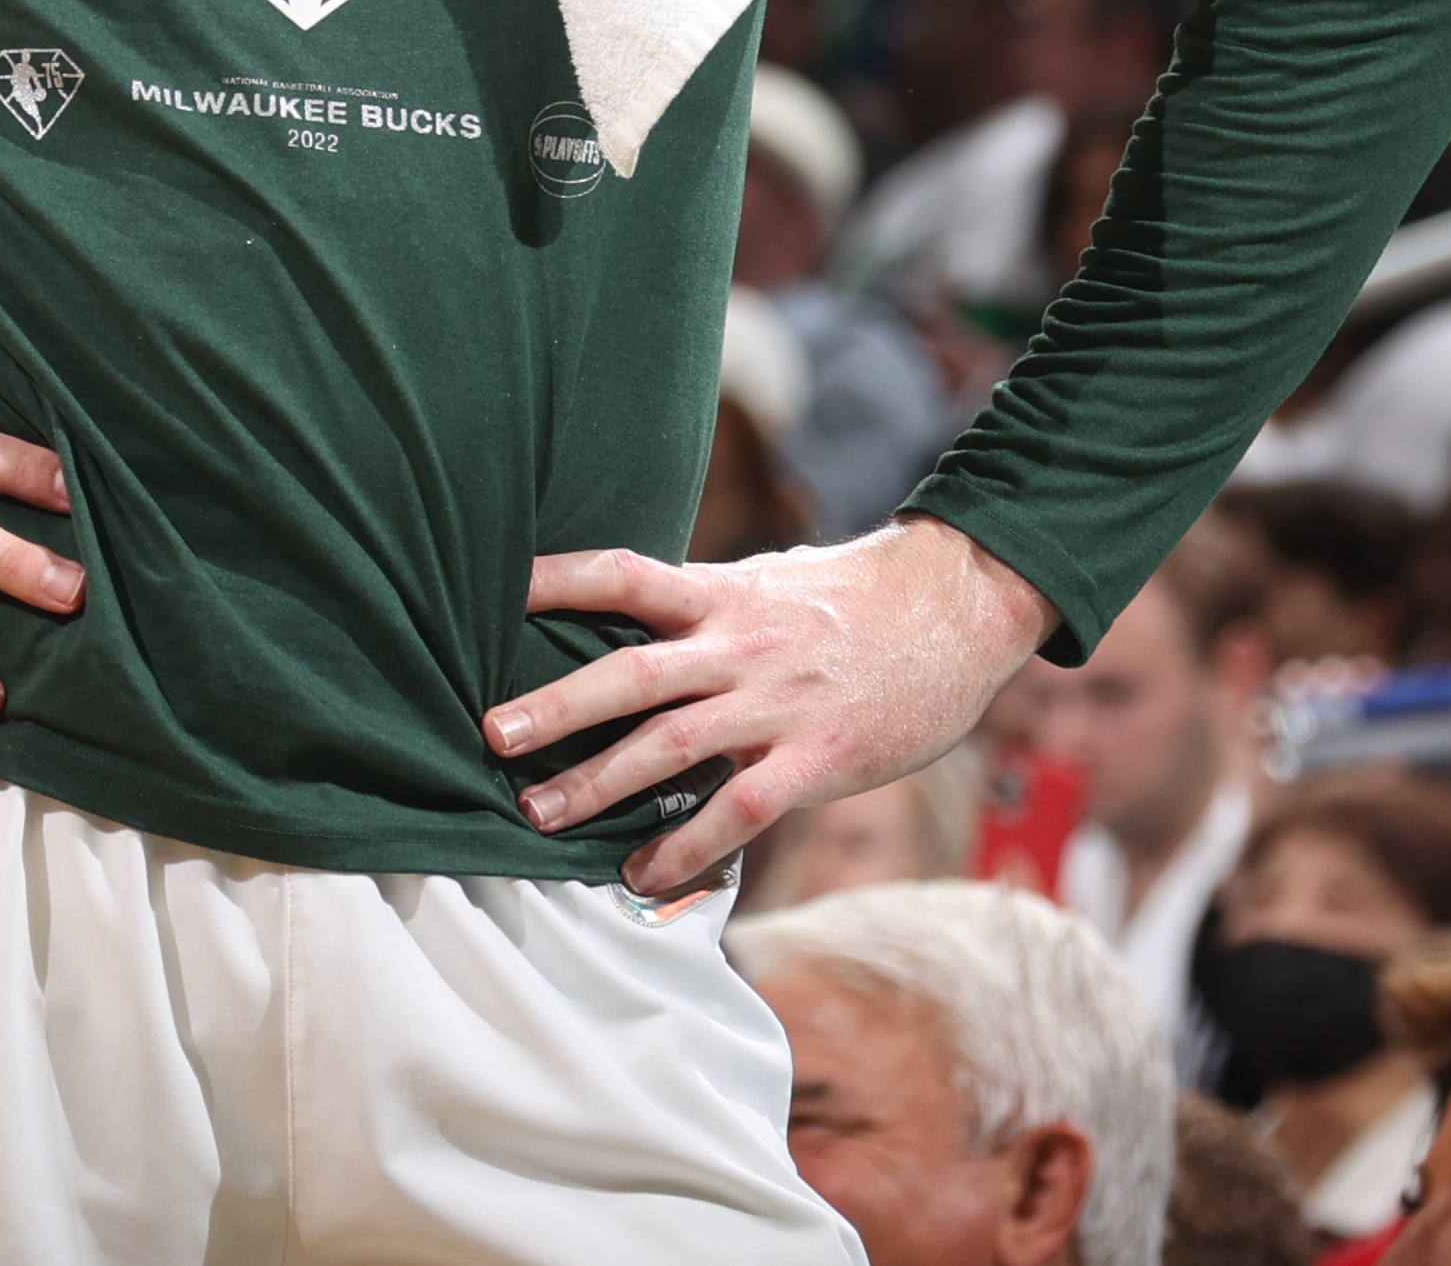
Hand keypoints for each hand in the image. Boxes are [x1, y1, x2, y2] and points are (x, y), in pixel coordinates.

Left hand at [485, 519, 1055, 894]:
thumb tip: (645, 608)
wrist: (960, 607)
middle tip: (491, 733)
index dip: (559, 580)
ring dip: (599, 783)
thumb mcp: (775, 578)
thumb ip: (710, 601)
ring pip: (671, 745)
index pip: (625, 575)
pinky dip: (686, 847)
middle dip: (556, 706)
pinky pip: (738, 810)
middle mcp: (739, 645)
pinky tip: (644, 875)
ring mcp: (777, 704)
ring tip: (539, 815)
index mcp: (723, 593)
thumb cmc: (861, 596)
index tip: (498, 592)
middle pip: (631, 672)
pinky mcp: (817, 758)